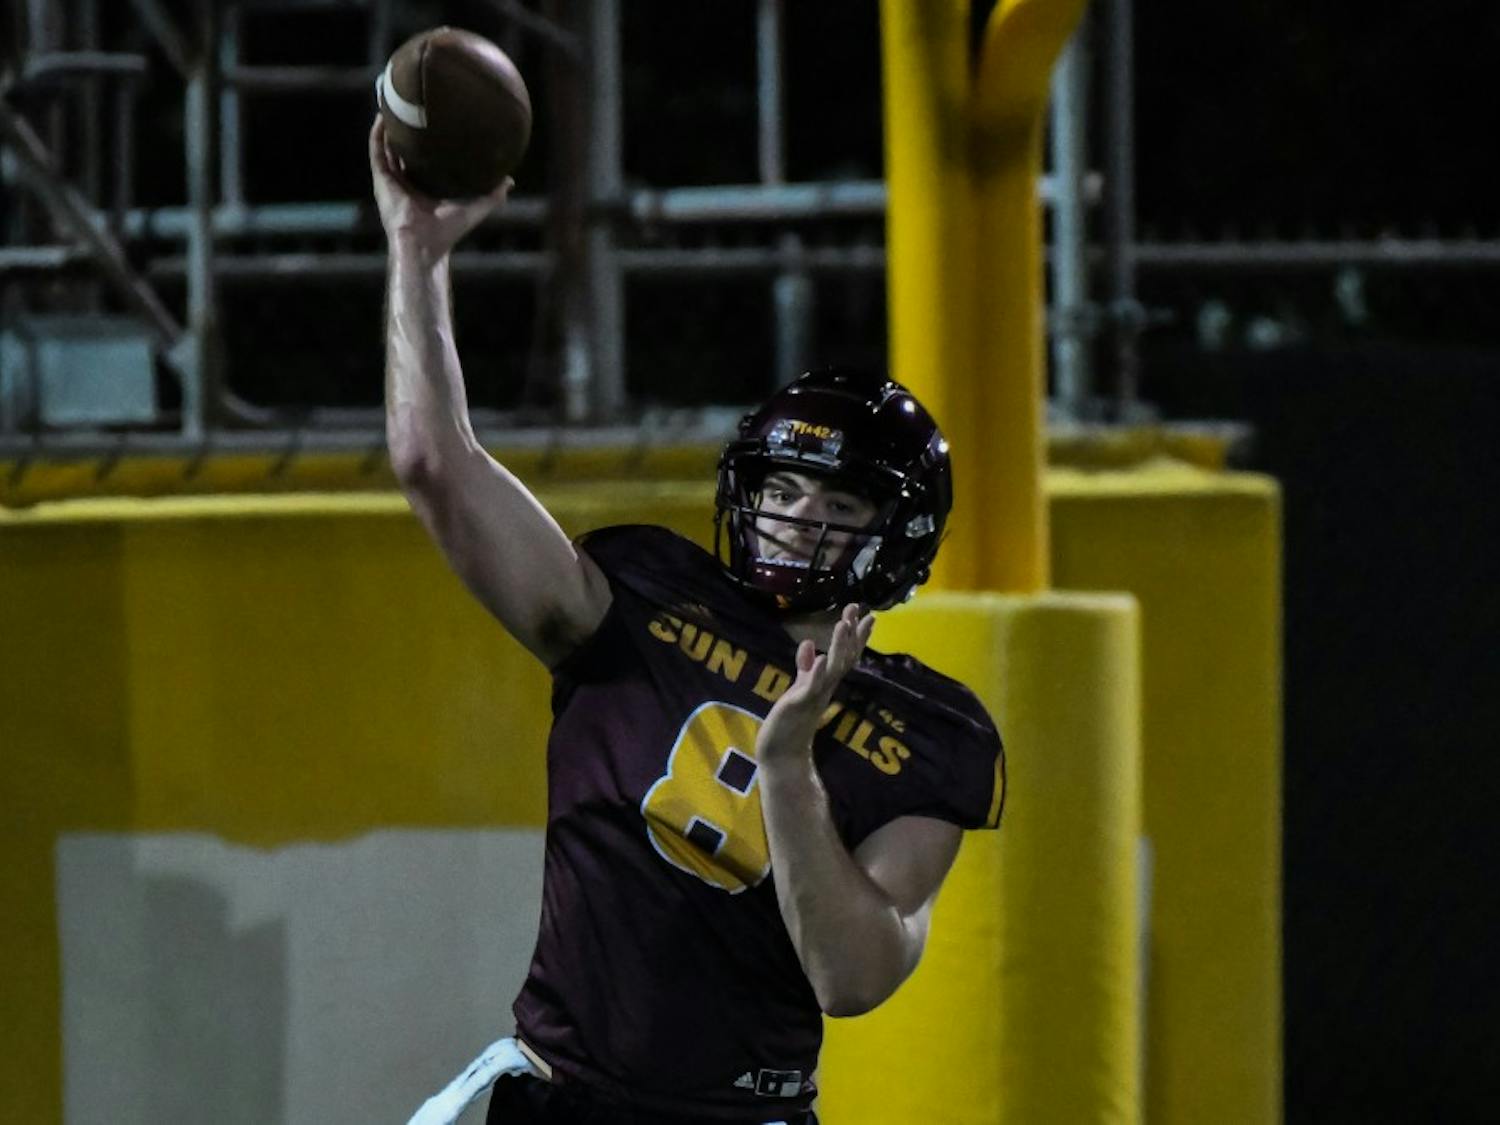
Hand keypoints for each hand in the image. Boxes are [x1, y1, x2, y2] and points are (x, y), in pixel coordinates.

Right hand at [368, 117, 511, 262]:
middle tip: (411, 104)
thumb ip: (491, 195)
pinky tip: (382, 117)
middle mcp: (405, 182)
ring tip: (392, 102)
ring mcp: (391, 181)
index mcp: (423, 187)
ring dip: (388, 126)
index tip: (433, 121)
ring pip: (385, 146)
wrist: (424, 245)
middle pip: (402, 149)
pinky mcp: (381, 180)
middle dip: (404, 129)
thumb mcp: (474, 208)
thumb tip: (509, 180)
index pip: (423, 159)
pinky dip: (377, 135)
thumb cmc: (447, 232)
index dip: (426, 142)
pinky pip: (376, 152)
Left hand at [757, 604, 874, 764]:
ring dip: (838, 647)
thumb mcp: (800, 688)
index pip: (846, 655)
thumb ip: (805, 668)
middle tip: (859, 609)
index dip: (856, 635)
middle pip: (844, 658)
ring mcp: (814, 696)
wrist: (782, 753)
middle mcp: (826, 688)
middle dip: (852, 634)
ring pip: (831, 669)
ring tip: (843, 624)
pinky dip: (816, 673)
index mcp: (826, 683)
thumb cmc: (791, 721)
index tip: (867, 614)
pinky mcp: (799, 705)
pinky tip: (820, 657)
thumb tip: (808, 643)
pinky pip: (810, 688)